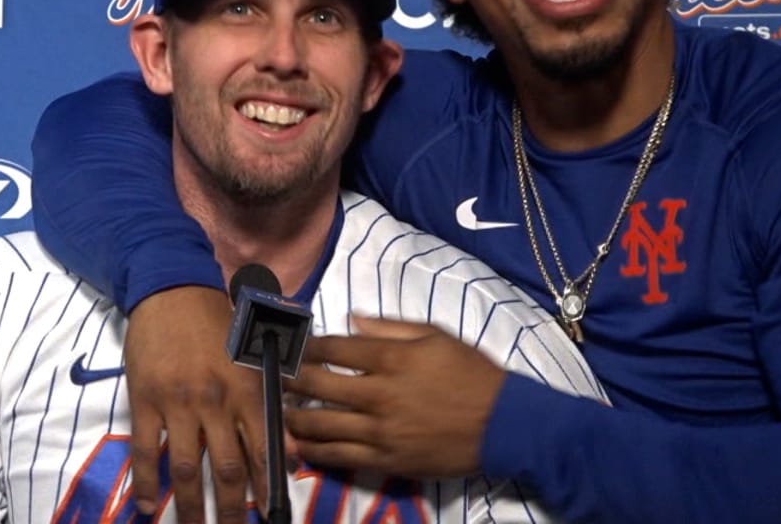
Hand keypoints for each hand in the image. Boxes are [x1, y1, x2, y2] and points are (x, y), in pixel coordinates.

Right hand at [124, 286, 266, 522]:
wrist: (172, 288)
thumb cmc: (219, 320)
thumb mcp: (255, 355)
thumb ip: (272, 402)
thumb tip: (291, 449)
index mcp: (248, 388)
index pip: (263, 448)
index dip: (267, 485)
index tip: (270, 512)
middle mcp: (216, 401)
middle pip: (226, 469)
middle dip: (231, 509)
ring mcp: (177, 403)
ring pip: (185, 467)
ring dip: (189, 505)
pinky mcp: (145, 400)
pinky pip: (144, 449)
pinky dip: (145, 480)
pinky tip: (147, 505)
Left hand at [283, 315, 504, 476]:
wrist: (503, 424)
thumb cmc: (471, 374)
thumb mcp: (436, 336)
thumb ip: (389, 327)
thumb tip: (350, 319)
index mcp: (392, 359)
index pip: (334, 349)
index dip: (307, 346)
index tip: (293, 345)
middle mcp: (380, 395)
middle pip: (319, 385)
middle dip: (291, 378)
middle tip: (277, 375)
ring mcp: (380, 432)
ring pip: (321, 425)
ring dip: (294, 416)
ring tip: (280, 410)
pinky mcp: (386, 461)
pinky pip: (340, 457)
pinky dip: (314, 450)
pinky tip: (299, 443)